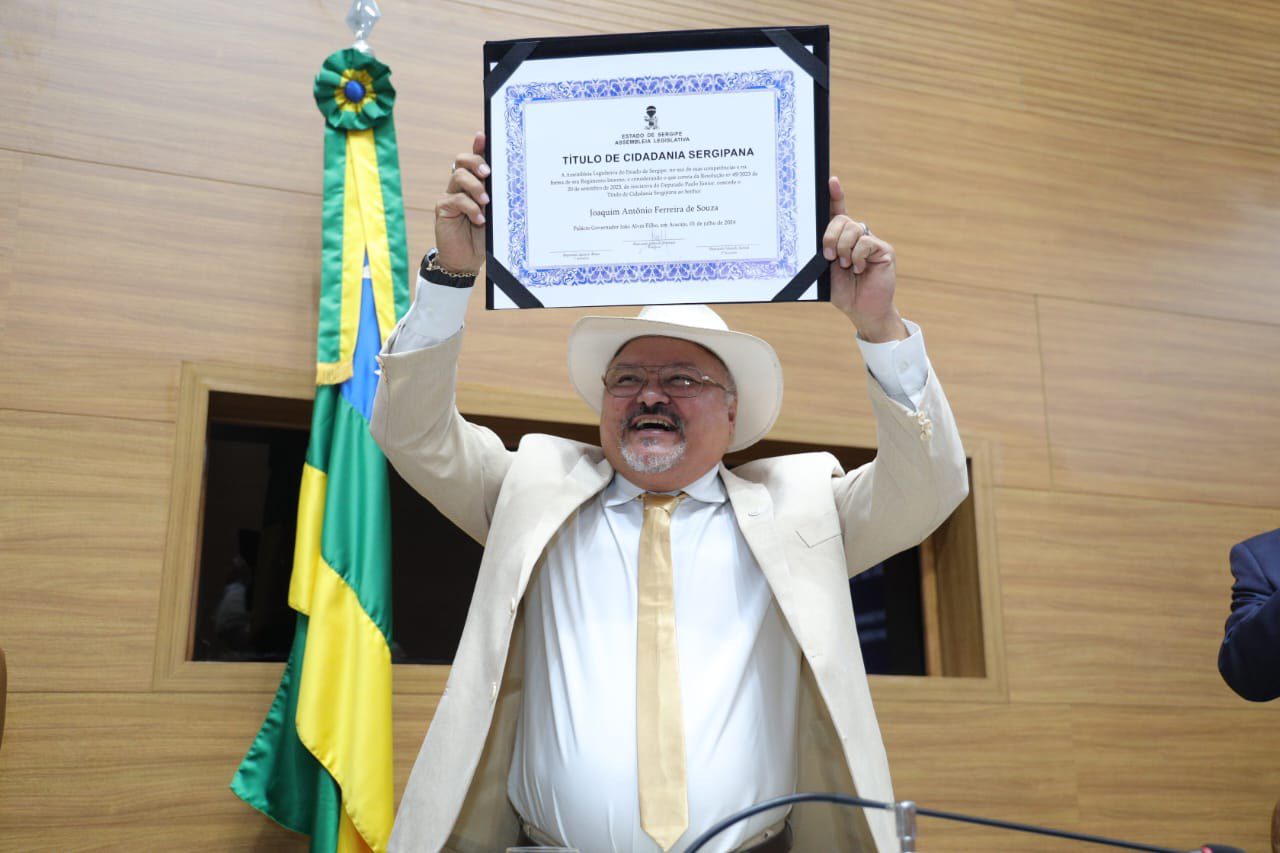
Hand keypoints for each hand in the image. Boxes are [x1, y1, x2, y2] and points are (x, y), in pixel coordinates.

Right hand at [434, 132, 488, 273]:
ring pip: (459, 176)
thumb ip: (498, 197)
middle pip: (462, 160)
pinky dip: (470, 208)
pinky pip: (456, 200)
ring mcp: (451, 195)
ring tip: (486, 202)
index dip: (478, 146)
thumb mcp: (496, 215)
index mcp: (477, 183)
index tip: (483, 137)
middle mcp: (462, 185)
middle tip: (487, 174)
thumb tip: (511, 181)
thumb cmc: (485, 236)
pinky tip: (479, 219)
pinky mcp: (443, 208)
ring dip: (475, 187)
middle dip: (476, 161)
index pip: (476, 158)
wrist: (468, 260)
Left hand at [822, 176, 905, 341]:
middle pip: (841, 219)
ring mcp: (871, 241)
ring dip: (844, 249)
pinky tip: (859, 269)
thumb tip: (819, 238)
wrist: (861, 310)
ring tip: (846, 266)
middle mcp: (857, 236)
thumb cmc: (843, 291)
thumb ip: (825, 251)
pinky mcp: (884, 249)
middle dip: (830, 236)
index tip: (831, 181)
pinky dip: (858, 256)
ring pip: (853, 228)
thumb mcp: (826, 270)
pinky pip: (866, 242)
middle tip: (829, 256)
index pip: (837, 212)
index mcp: (840, 239)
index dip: (835, 195)